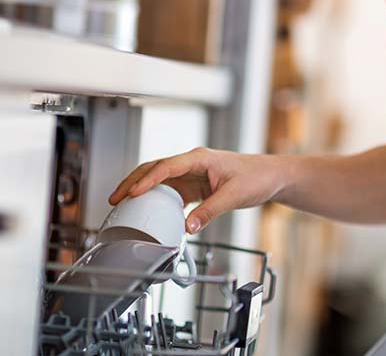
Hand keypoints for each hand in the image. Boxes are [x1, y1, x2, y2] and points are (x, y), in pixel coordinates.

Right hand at [108, 148, 284, 233]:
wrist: (270, 177)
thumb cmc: (256, 177)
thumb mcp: (233, 196)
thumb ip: (210, 212)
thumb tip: (187, 227)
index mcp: (200, 158)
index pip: (166, 167)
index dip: (147, 180)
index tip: (133, 193)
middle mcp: (192, 163)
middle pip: (155, 169)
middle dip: (133, 182)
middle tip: (115, 198)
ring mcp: (192, 174)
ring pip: (159, 179)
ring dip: (141, 190)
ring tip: (123, 204)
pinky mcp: (195, 186)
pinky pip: (170, 191)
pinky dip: (156, 199)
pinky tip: (148, 211)